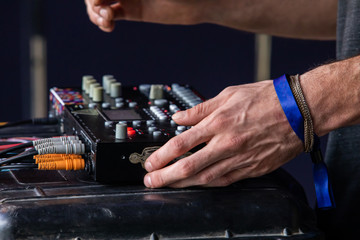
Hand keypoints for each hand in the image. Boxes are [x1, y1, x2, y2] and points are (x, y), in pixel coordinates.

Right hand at [84, 0, 210, 31]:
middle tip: (104, 13)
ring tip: (107, 21)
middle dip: (94, 3)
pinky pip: (110, 15)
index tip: (100, 2)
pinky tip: (108, 25)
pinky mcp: (132, 11)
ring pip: (99, 3)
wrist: (196, 3)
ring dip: (96, 12)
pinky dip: (104, 21)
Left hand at [144, 81, 302, 187]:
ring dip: (183, 184)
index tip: (150, 162)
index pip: (181, 144)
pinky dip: (207, 184)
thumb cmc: (266, 98)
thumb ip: (201, 109)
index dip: (161, 156)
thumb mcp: (229, 94)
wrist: (300, 110)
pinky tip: (196, 185)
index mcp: (218, 123)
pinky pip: (225, 181)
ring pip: (204, 178)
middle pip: (188, 166)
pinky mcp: (252, 169)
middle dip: (165, 176)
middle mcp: (226, 143)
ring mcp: (240, 159)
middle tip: (151, 181)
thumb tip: (179, 117)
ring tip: (168, 185)